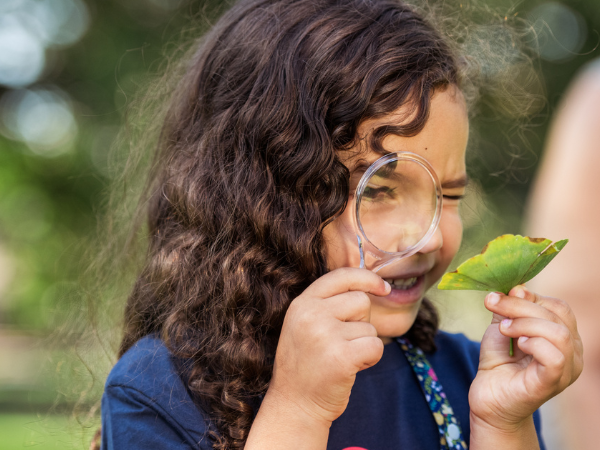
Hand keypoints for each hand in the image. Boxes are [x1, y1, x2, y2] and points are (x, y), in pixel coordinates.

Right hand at [266, 267, 390, 425]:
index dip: (367, 278)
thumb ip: (327, 304)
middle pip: (361, 300)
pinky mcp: (342, 357)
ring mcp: (325, 335)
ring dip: (363, 344)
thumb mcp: (304, 325)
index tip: (383, 287)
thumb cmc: (306, 365)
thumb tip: (369, 285)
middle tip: (341, 342)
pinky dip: (371, 358)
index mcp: (302, 303)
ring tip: (340, 359)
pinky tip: (351, 368)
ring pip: (369, 327)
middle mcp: (311, 315)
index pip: (341, 276)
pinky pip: (376, 346)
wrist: (294, 406)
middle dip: (360, 321)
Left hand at [469, 285, 582, 431]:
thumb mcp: (502, 328)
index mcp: (564, 336)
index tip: (498, 296)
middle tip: (493, 305)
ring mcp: (567, 369)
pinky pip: (555, 356)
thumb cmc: (499, 364)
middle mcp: (572, 352)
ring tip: (504, 329)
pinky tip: (518, 345)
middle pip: (557, 314)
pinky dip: (534, 343)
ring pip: (558, 333)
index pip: (558, 306)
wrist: (488, 399)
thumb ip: (510, 309)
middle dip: (520, 305)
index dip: (529, 297)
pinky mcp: (553, 382)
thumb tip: (519, 288)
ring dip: (525, 323)